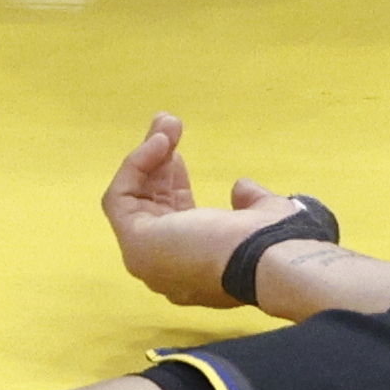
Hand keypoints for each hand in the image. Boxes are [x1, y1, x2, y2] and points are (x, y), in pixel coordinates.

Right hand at [101, 113, 311, 310]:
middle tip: (168, 125)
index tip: (180, 152)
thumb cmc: (270, 243)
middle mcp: (166, 265)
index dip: (173, 181)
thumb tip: (240, 187)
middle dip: (156, 161)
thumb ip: (249, 202)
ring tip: (165, 123)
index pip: (173, 217)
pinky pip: (119, 197)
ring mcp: (146, 257)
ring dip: (145, 156)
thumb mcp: (262, 214)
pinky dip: (134, 165)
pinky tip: (157, 142)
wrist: (265, 259)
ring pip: (132, 197)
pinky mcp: (134, 242)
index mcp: (196, 263)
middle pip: (148, 203)